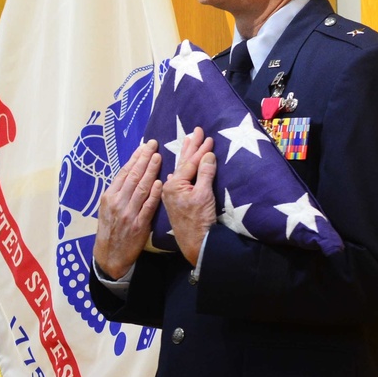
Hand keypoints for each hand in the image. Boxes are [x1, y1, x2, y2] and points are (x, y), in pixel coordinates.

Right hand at [93, 141, 162, 279]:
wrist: (110, 255)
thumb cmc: (110, 229)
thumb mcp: (106, 208)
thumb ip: (117, 192)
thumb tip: (130, 173)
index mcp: (109, 196)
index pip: (123, 173)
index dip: (134, 158)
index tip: (143, 146)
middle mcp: (117, 202)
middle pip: (133, 176)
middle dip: (144, 159)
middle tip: (153, 145)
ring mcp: (128, 213)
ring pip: (140, 188)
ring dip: (150, 171)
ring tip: (158, 157)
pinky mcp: (139, 225)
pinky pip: (147, 206)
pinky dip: (153, 194)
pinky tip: (159, 182)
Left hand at [161, 127, 216, 265]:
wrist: (196, 245)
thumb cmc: (200, 221)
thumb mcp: (205, 195)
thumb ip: (205, 173)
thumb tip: (207, 155)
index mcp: (174, 185)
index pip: (190, 162)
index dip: (200, 149)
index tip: (208, 137)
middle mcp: (169, 188)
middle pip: (182, 164)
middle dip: (191, 147)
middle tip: (196, 131)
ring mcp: (171, 196)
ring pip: (179, 171)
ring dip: (186, 157)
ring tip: (188, 142)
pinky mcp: (176, 203)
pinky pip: (178, 181)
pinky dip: (182, 172)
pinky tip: (177, 169)